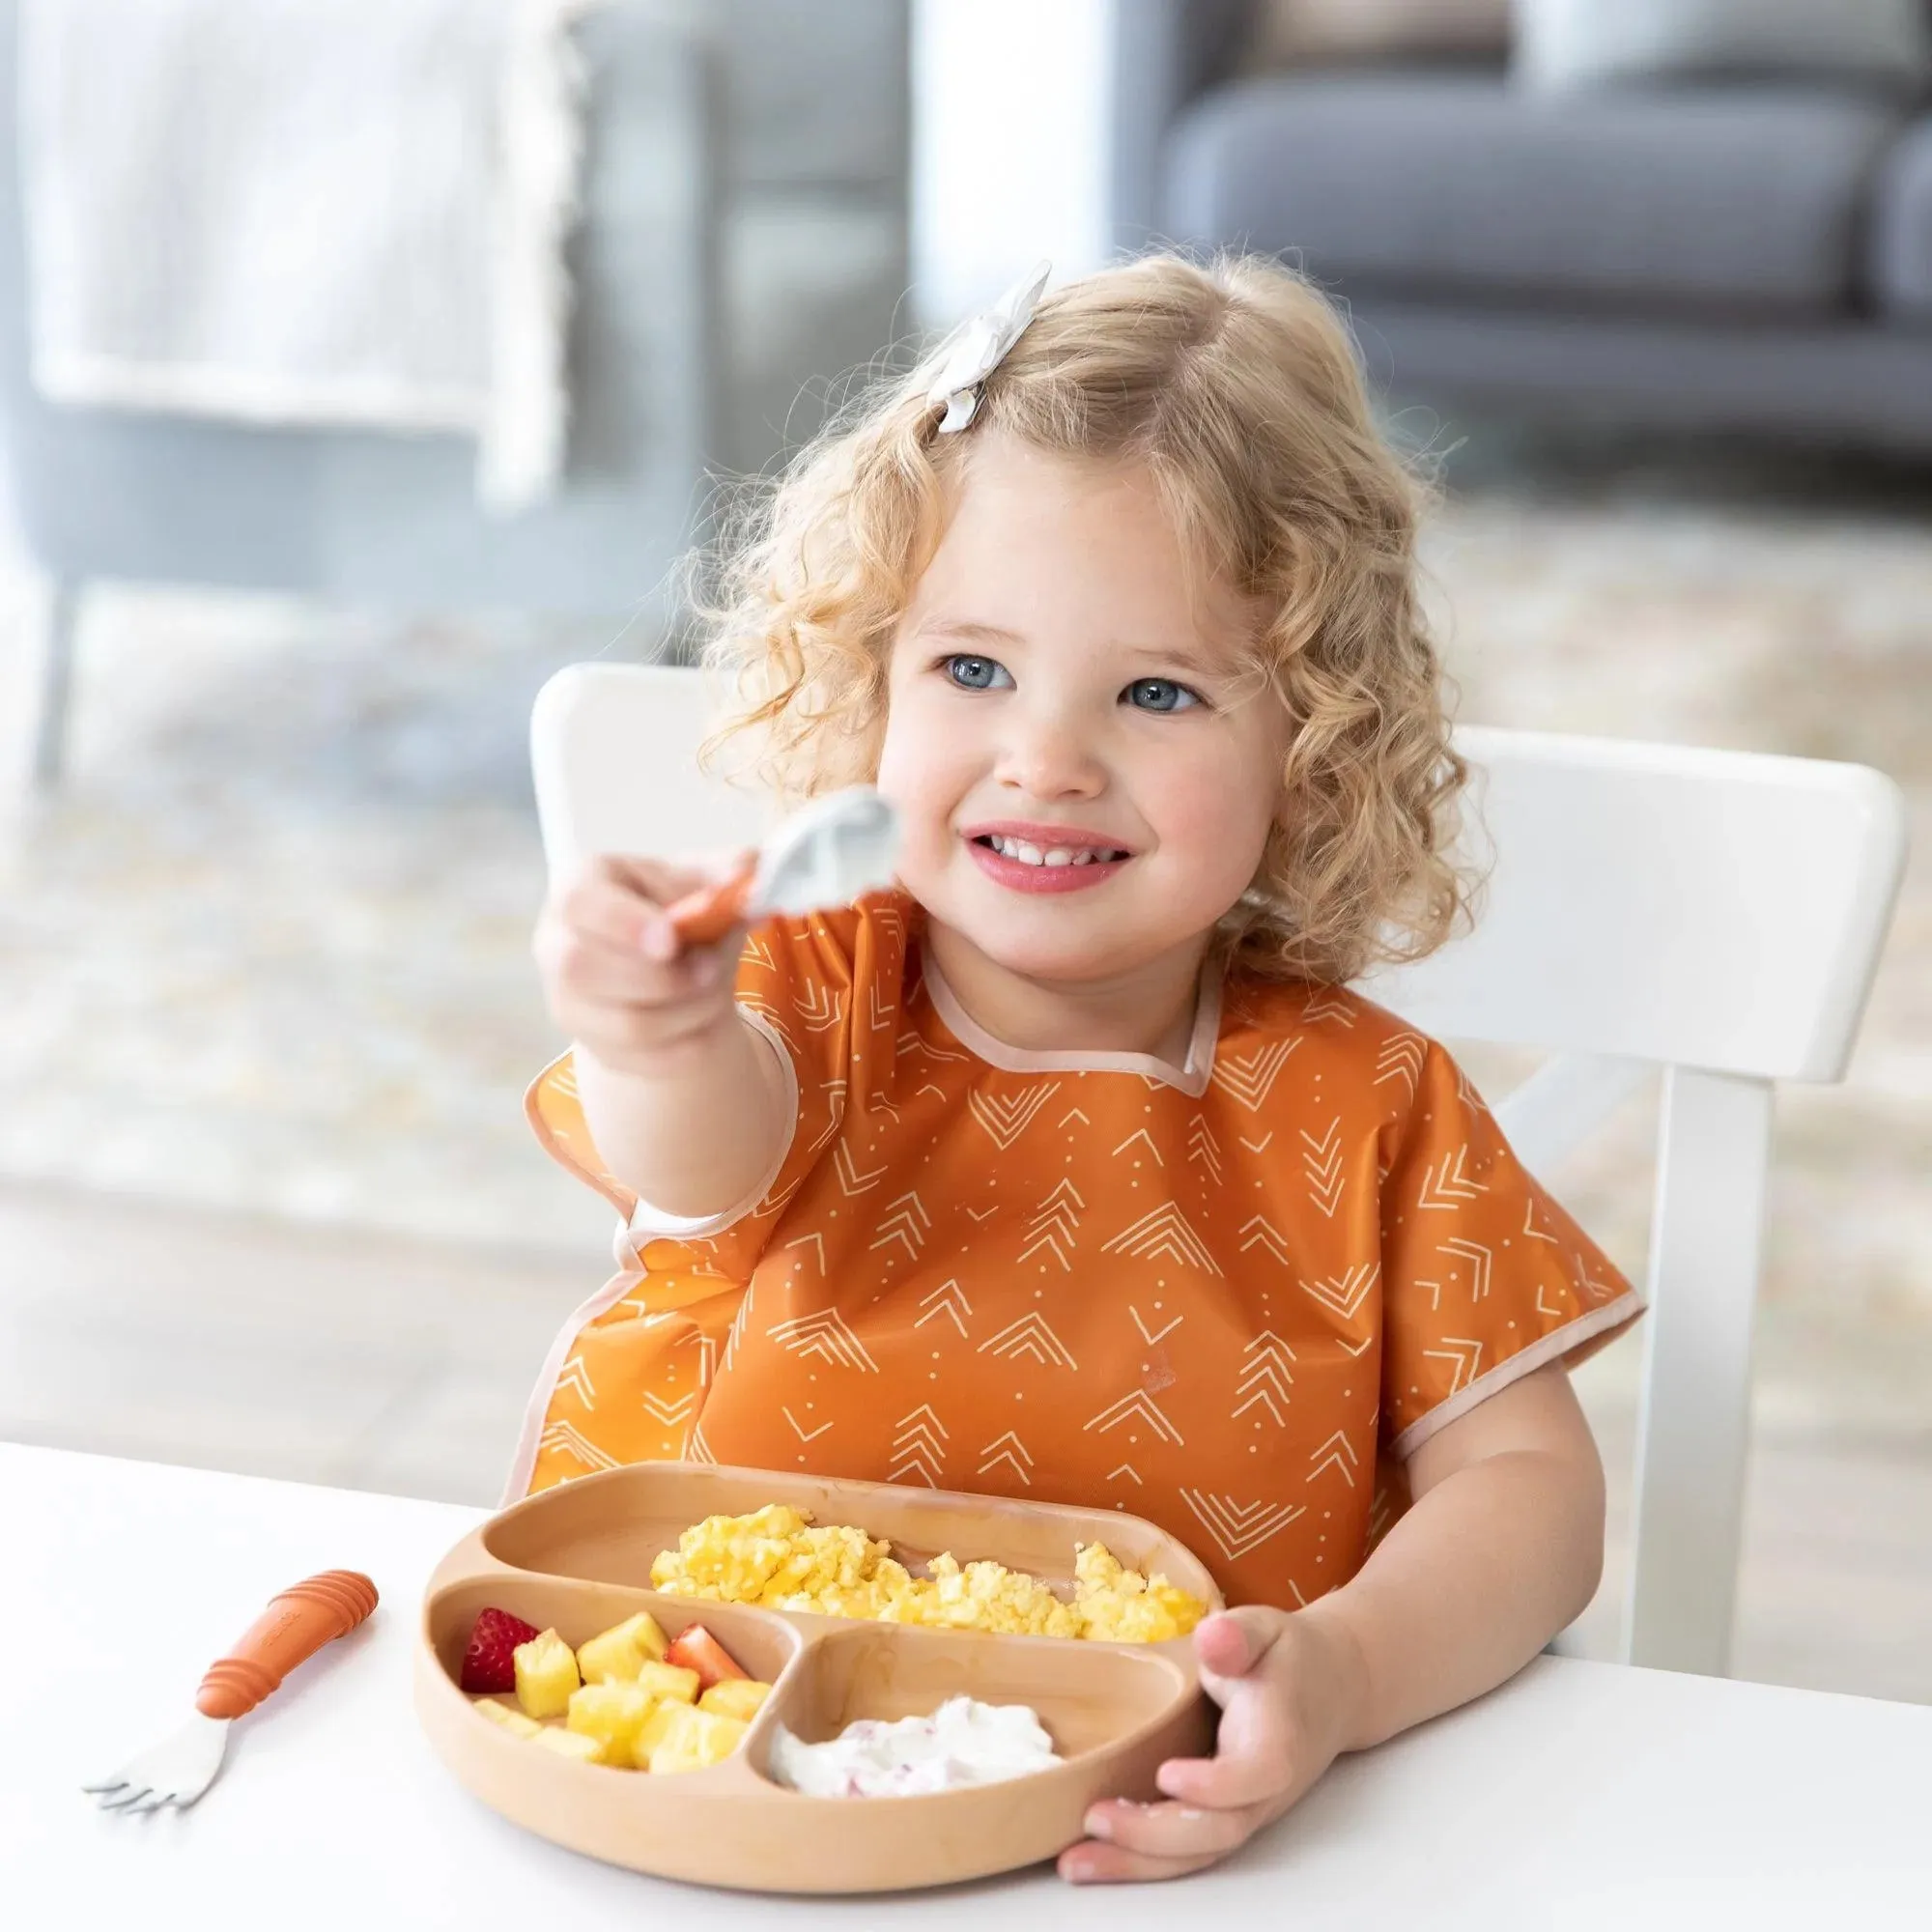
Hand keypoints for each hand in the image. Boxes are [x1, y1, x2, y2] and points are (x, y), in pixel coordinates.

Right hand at [532, 854, 750, 1077]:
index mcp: (580, 887)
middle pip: (585, 970)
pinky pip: (642, 1061)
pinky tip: (705, 1023)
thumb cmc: (676, 909)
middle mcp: (557, 944)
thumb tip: (750, 867)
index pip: (580, 904)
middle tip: (710, 968)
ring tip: (715, 989)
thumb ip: (727, 873)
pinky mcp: (593, 1045)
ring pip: (623, 1024)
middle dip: (662, 977)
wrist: (670, 962)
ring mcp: (568, 1000)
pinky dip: (686, 1046)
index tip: (671, 939)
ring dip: (686, 1012)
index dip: (624, 923)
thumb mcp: (699, 880)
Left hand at [1060, 1605, 1364, 1883]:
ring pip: (1199, 1852)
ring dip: (1138, 1863)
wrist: (1326, 1689)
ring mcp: (1246, 1810)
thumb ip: (1238, 1635)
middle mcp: (1265, 1789)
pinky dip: (1142, 1860)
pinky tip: (1095, 1858)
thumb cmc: (1286, 1657)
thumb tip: (1212, 1637)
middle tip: (1095, 1820)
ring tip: (1076, 1863)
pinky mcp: (1225, 1817)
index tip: (1167, 1774)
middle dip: (1155, 1835)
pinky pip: (1187, 1849)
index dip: (1215, 1785)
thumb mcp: (1265, 1629)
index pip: (1255, 1775)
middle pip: (1219, 1830)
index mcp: (1278, 1738)